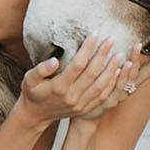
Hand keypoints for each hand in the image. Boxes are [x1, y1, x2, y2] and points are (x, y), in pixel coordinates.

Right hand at [21, 36, 149, 125]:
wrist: (36, 115)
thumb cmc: (32, 92)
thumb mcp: (29, 79)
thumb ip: (41, 69)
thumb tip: (54, 60)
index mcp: (59, 87)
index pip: (78, 65)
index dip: (88, 49)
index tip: (95, 34)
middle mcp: (72, 97)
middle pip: (92, 73)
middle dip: (103, 55)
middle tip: (111, 40)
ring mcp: (81, 105)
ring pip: (101, 85)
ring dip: (112, 69)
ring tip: (120, 55)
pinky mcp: (86, 109)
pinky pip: (102, 96)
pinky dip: (112, 84)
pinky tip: (118, 72)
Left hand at [74, 41, 149, 118]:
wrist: (86, 115)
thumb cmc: (99, 91)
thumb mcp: (114, 76)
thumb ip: (120, 62)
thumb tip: (125, 43)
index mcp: (133, 82)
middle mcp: (130, 88)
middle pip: (147, 72)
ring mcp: (121, 95)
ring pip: (131, 76)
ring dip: (135, 60)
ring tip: (137, 46)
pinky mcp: (110, 100)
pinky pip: (117, 86)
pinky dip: (121, 76)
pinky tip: (122, 65)